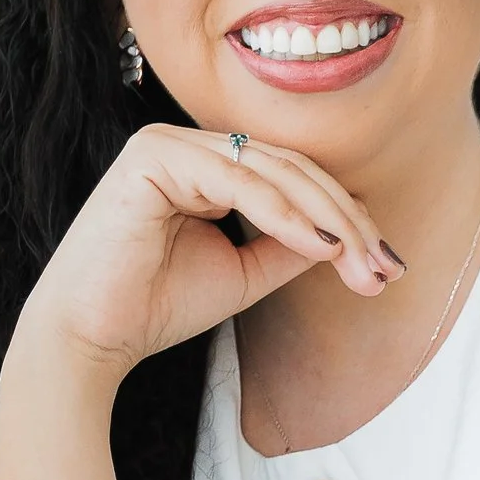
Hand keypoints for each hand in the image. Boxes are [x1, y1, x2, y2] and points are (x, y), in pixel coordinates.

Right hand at [15, 123, 403, 383]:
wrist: (94, 337)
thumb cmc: (156, 307)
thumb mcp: (244, 273)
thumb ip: (290, 245)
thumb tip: (349, 232)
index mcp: (207, 165)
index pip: (291, 178)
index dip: (344, 218)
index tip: (385, 266)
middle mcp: (188, 145)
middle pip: (290, 169)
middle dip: (346, 220)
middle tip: (385, 268)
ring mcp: (169, 142)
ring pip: (272, 170)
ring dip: (326, 217)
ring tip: (361, 261)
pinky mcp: (153, 154)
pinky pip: (237, 180)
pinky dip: (284, 213)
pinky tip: (321, 244)